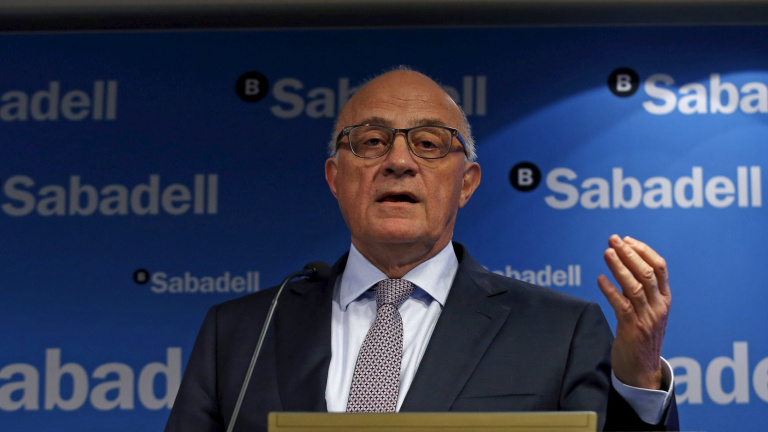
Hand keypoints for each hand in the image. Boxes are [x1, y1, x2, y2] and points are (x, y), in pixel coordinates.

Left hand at [598, 234, 670, 389]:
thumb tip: (623, 263)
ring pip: (635, 287)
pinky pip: (621, 306)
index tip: (627, 240)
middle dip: (629, 253)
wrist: (641, 369)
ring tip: (606, 252)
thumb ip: (639, 289)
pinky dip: (610, 290)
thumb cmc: (641, 335)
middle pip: (647, 273)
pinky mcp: (632, 329)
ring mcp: (647, 318)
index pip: (660, 267)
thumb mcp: (647, 309)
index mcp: (664, 299)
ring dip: (619, 267)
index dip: (643, 251)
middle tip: (613, 239)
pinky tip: (600, 279)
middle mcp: (659, 306)